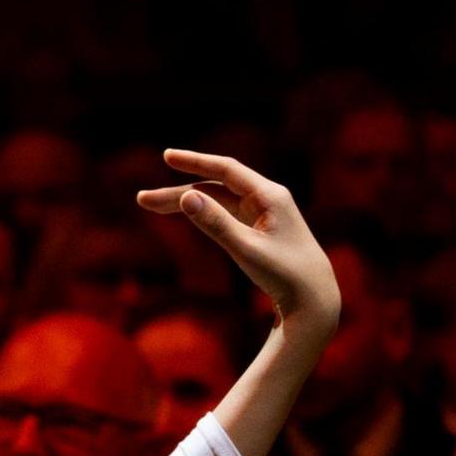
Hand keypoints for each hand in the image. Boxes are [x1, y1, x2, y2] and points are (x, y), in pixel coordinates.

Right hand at [136, 148, 337, 341]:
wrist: (314, 298)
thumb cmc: (285, 274)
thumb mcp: (246, 249)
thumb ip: (215, 223)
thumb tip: (185, 196)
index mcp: (270, 196)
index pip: (226, 170)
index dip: (195, 162)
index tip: (167, 156)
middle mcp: (267, 199)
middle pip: (215, 187)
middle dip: (178, 191)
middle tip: (142, 200)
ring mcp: (263, 214)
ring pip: (218, 200)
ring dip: (186, 202)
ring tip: (152, 207)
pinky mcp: (259, 229)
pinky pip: (225, 213)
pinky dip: (202, 212)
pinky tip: (185, 213)